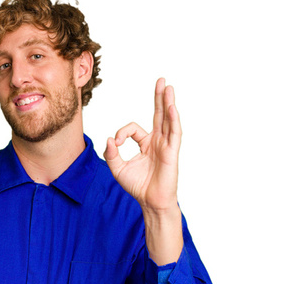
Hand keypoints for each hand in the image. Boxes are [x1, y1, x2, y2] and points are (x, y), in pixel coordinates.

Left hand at [104, 78, 181, 213]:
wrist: (150, 202)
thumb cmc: (138, 186)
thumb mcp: (118, 168)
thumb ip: (112, 153)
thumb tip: (110, 138)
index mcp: (145, 144)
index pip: (133, 128)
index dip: (122, 132)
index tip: (115, 143)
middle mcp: (157, 141)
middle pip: (158, 114)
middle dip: (159, 97)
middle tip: (161, 81)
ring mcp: (166, 145)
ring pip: (168, 120)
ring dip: (167, 103)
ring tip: (168, 87)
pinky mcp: (172, 152)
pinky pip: (174, 133)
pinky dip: (173, 120)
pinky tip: (171, 108)